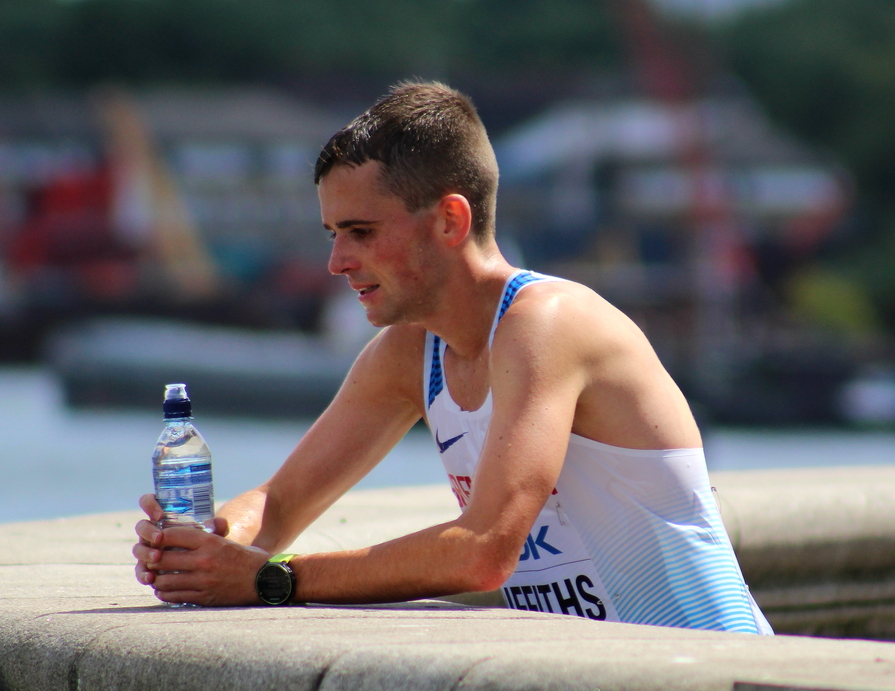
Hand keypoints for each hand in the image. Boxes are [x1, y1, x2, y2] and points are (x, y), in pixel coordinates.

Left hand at [133, 494, 268, 605]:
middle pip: (163, 558)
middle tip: (149, 558)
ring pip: (164, 580)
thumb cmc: (247, 558)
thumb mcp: (226, 541)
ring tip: (154, 575)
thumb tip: (180, 537)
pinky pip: (173, 595)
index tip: (155, 538)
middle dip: (152, 558)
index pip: (173, 535)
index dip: (159, 536)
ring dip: (156, 577)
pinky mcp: (203, 597)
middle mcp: (204, 561)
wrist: (266, 581)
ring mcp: (202, 581)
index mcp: (210, 542)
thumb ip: (205, 539)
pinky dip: (164, 592)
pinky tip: (164, 588)